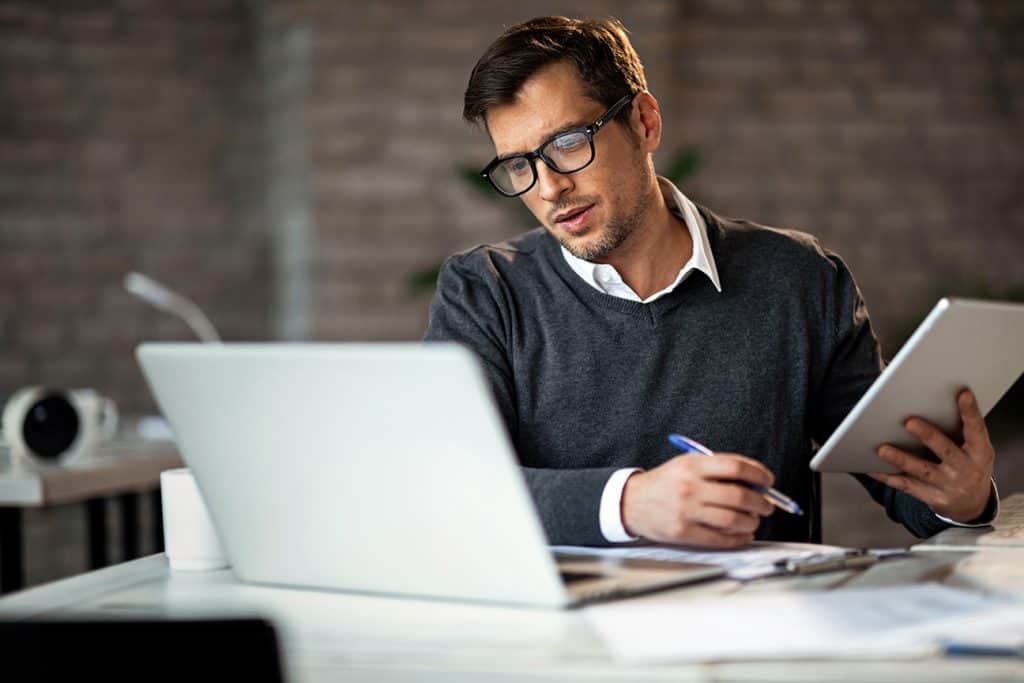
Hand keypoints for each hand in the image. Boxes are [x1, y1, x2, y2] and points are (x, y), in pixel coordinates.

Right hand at [621, 453, 774, 547]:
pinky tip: (743, 535)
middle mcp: (691, 487)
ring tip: (753, 520)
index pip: (736, 467)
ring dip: (751, 522)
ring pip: (733, 520)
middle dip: (761, 503)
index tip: (768, 481)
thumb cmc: (664, 483)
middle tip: (767, 506)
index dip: (759, 474)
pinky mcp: (684, 532)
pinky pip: (720, 539)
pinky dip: (738, 539)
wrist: (632, 502)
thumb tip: (754, 481)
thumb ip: (717, 469)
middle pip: (739, 495)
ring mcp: (687, 511)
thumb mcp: (686, 464)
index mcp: (693, 465)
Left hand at [869, 389, 994, 522]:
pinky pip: (906, 486)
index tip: (963, 394)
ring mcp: (949, 485)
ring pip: (922, 470)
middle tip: (909, 422)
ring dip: (901, 459)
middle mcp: (966, 469)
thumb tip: (933, 401)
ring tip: (882, 449)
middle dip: (928, 436)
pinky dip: (887, 477)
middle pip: (945, 450)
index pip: (977, 430)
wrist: (972, 505)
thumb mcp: (975, 450)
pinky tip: (871, 468)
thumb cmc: (969, 466)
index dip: (970, 413)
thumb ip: (961, 430)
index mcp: (980, 453)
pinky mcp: (933, 497)